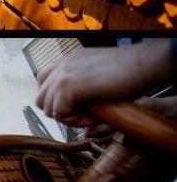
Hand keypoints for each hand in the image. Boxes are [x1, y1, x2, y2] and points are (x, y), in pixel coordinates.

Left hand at [36, 37, 172, 121]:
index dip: (59, 101)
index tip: (81, 109)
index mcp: (69, 60)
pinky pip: (59, 114)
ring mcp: (62, 73)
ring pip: (47, 107)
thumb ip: (84, 93)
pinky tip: (93, 116)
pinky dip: (75, 121)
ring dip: (68, 117)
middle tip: (84, 115)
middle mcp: (62, 64)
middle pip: (41, 97)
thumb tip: (77, 116)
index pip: (45, 83)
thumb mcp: (100, 80)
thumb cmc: (128, 73)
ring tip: (90, 116)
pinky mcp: (66, 86)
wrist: (140, 65)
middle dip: (60, 111)